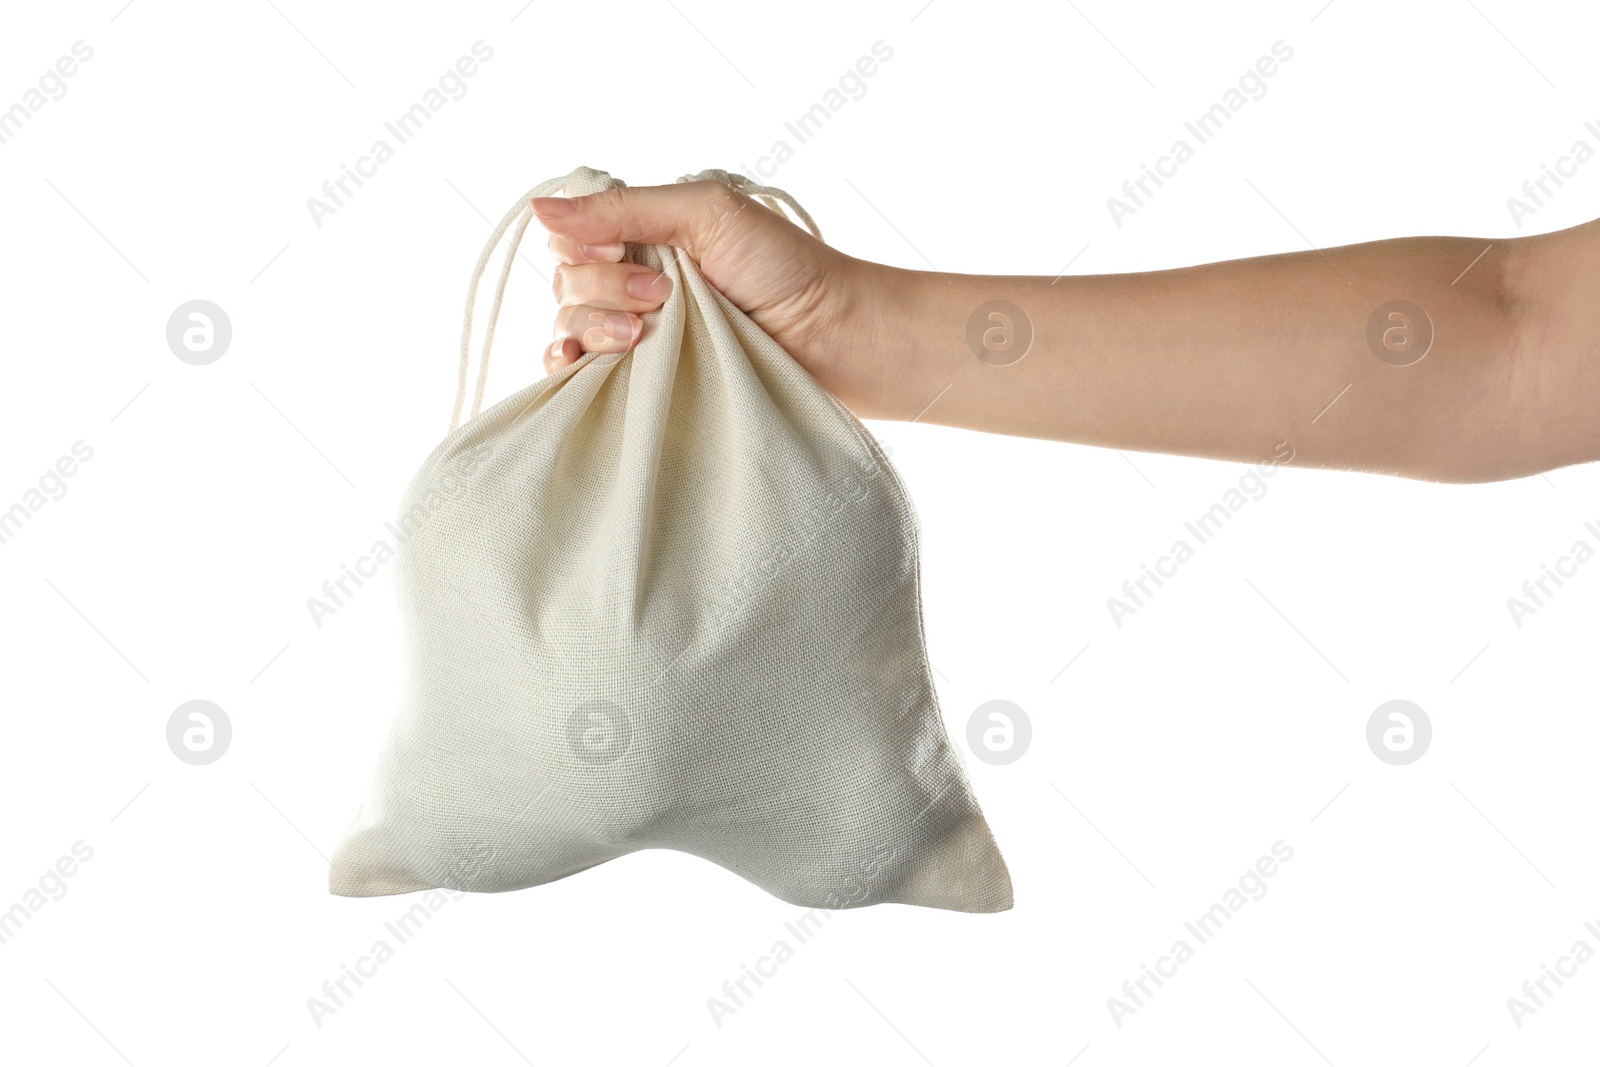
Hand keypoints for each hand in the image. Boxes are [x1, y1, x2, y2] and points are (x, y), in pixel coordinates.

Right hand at [531, 179, 895, 416]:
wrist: (834, 340)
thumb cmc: (786, 269)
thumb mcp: (706, 214)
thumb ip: (625, 209)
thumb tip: (540, 206)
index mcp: (647, 236)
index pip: (575, 236)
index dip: (588, 247)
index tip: (629, 257)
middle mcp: (635, 282)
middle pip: (567, 282)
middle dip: (603, 289)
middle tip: (663, 298)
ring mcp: (640, 335)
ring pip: (570, 327)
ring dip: (592, 328)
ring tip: (641, 338)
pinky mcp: (648, 383)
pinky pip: (582, 378)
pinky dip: (570, 371)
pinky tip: (579, 368)